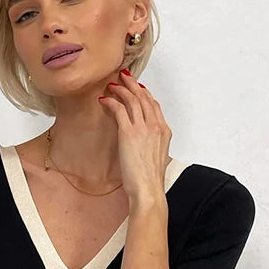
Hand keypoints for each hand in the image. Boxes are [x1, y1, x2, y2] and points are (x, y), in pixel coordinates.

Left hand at [99, 68, 171, 200]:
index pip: (154, 105)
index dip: (145, 93)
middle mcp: (155, 126)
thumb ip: (151, 145)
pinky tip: (104, 101)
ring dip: (121, 89)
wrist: (148, 190)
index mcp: (164, 132)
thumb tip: (142, 143)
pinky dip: (111, 102)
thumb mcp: (156, 158)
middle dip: (132, 85)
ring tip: (112, 85)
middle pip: (144, 97)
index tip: (137, 88)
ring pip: (132, 100)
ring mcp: (143, 128)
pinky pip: (119, 110)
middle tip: (123, 77)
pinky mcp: (129, 133)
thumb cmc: (150, 181)